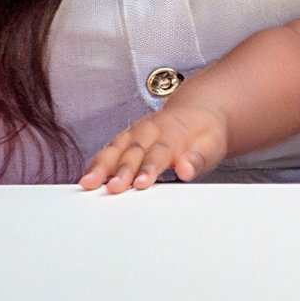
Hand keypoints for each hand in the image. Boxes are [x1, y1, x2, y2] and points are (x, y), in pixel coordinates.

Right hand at [78, 104, 228, 192]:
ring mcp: (135, 132)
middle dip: (121, 170)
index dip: (149, 168)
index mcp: (174, 131)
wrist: (199, 112)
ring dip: (100, 166)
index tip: (141, 183)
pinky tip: (87, 177)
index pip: (160, 152)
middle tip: (112, 188)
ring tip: (88, 183)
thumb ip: (199, 158)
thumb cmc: (205, 133)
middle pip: (133, 151)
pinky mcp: (125, 138)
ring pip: (115, 148)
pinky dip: (96, 163)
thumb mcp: (212, 145)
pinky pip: (108, 149)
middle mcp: (150, 129)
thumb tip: (186, 169)